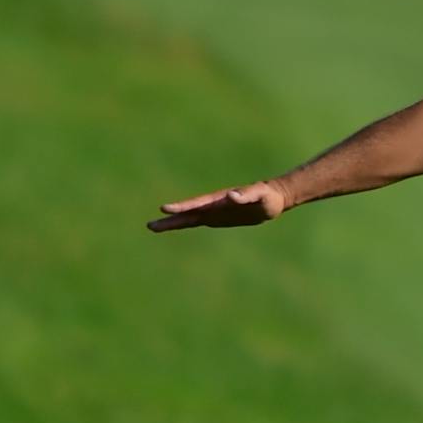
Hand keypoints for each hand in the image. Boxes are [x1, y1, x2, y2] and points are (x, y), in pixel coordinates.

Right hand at [148, 180, 289, 232]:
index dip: (181, 207)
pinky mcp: (218, 219)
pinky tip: (176, 225)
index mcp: (219, 200)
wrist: (272, 198)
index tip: (164, 209)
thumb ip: (246, 195)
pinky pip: (199, 222)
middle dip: (170, 220)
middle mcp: (213, 205)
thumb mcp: (259, 195)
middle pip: (187, 214)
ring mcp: (214, 212)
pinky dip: (187, 223)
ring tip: (153, 228)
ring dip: (173, 223)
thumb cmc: (267, 196)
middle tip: (150, 226)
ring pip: (190, 219)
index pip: (196, 204)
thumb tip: (232, 195)